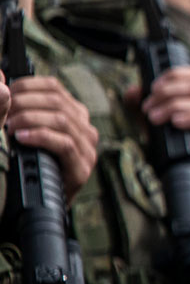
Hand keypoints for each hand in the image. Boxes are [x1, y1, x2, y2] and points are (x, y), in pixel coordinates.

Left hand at [7, 75, 98, 198]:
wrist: (35, 204)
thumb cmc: (26, 164)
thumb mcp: (22, 130)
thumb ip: (14, 107)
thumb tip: (0, 78)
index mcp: (72, 114)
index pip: (54, 87)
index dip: (27, 86)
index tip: (6, 93)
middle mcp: (84, 127)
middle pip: (57, 101)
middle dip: (24, 103)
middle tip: (4, 114)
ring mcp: (87, 148)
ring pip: (62, 120)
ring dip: (30, 119)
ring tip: (9, 127)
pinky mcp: (82, 167)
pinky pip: (65, 144)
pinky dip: (41, 137)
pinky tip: (22, 139)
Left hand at [127, 67, 189, 179]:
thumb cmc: (183, 152)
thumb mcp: (163, 126)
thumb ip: (150, 108)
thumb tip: (133, 92)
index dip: (176, 75)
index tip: (153, 87)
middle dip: (170, 93)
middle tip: (148, 106)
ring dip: (176, 107)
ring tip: (154, 117)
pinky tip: (176, 122)